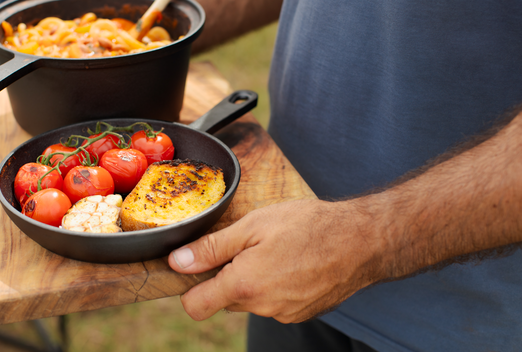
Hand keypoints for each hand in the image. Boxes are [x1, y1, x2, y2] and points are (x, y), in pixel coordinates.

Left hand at [168, 198, 383, 322]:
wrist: (361, 240)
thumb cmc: (308, 226)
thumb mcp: (253, 226)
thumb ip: (212, 248)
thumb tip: (178, 262)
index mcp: (244, 285)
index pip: (195, 306)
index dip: (189, 287)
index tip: (199, 266)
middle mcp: (262, 307)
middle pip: (224, 299)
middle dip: (227, 276)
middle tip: (246, 246)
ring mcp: (284, 314)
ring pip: (250, 300)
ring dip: (252, 280)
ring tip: (274, 251)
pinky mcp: (301, 313)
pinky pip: (274, 302)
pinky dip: (275, 286)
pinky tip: (291, 262)